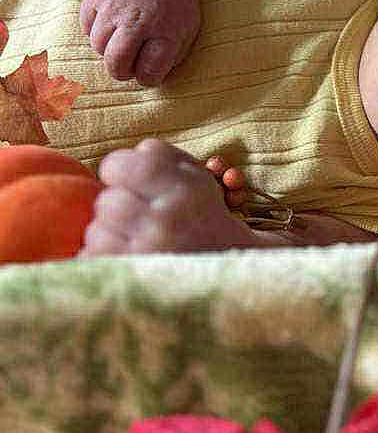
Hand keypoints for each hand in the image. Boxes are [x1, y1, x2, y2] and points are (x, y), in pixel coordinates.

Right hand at [80, 0, 201, 85]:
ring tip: (123, 39)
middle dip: (122, 72)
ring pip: (99, 48)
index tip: (149, 70)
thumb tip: (150, 78)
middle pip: (116, 64)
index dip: (148, 78)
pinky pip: (87, 29)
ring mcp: (112, 7)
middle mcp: (138, 21)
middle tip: (129, 66)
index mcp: (166, 32)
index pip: (148, 74)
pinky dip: (97, 32)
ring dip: (109, 50)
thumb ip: (173, 56)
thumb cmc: (177, 2)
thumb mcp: (189, 30)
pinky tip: (113, 23)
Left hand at [80, 139, 266, 254]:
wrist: (227, 265)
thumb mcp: (195, 175)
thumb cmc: (202, 214)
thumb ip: (158, 156)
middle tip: (137, 214)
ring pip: (98, 230)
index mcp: (182, 188)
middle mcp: (165, 219)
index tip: (127, 179)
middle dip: (118, 205)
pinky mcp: (133, 277)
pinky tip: (130, 254)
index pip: (121, 165)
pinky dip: (106, 255)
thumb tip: (118, 160)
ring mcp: (147, 250)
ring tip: (136, 237)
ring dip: (111, 233)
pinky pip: (94, 256)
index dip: (118, 169)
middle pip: (107, 200)